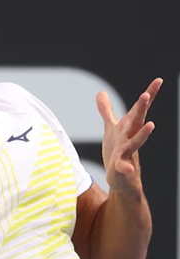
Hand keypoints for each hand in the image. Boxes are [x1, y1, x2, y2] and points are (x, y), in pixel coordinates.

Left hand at [96, 77, 162, 194]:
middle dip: (141, 108)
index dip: (148, 95)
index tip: (158, 80)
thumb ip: (106, 110)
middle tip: (146, 94)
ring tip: (151, 125)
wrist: (121, 178)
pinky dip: (125, 167)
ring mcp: (126, 153)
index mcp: (128, 127)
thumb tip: (101, 92)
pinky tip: (128, 169)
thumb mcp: (111, 128)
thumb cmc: (117, 150)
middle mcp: (130, 138)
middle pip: (136, 121)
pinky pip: (123, 168)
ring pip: (135, 142)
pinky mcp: (119, 168)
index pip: (138, 109)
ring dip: (142, 134)